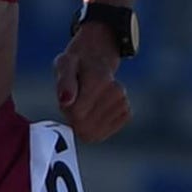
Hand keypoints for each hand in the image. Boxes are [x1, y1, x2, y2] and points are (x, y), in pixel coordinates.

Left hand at [53, 25, 131, 142]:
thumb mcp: (65, 65)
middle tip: (76, 100)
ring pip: (95, 130)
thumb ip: (64, 82)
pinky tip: (97, 108)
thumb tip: (65, 101)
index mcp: (98, 79)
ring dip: (86, 120)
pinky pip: (104, 131)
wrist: (96, 61)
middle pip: (85, 125)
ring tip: (86, 101)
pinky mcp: (127, 114)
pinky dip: (97, 123)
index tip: (68, 96)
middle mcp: (116, 92)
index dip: (67, 109)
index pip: (77, 114)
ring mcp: (123, 103)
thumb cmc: (76, 64)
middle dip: (76, 118)